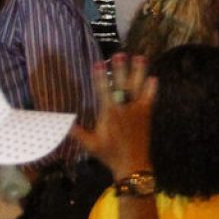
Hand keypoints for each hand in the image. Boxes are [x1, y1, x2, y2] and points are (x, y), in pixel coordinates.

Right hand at [71, 54, 156, 175]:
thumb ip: (78, 132)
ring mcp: (137, 110)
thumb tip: (64, 122)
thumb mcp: (90, 145)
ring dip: (139, 72)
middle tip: (119, 54)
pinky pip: (150, 99)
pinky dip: (152, 89)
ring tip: (140, 57)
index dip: (100, 76)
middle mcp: (124, 108)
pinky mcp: (146, 114)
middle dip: (120, 69)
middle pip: (122, 85)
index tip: (98, 63)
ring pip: (137, 87)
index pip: (103, 91)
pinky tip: (154, 78)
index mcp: (109, 113)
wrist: (132, 164)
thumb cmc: (110, 154)